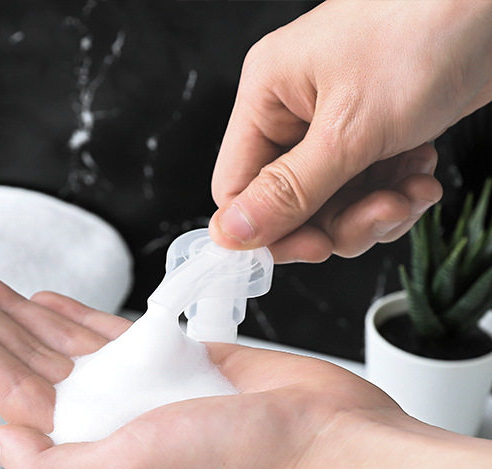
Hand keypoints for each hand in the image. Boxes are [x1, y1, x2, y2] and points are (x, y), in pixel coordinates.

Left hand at [0, 266, 402, 468]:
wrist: (325, 444)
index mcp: (88, 466)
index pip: (13, 402)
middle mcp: (106, 432)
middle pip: (27, 368)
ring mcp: (138, 396)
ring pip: (61, 346)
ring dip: (17, 311)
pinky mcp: (171, 365)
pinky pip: (109, 336)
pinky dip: (73, 316)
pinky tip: (41, 300)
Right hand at [210, 0, 491, 261]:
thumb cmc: (428, 29)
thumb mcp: (350, 129)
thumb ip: (289, 191)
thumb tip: (231, 235)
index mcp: (267, 95)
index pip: (237, 188)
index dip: (268, 229)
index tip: (312, 248)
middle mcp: (294, 111)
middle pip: (290, 205)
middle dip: (340, 221)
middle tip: (381, 214)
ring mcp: (335, 122)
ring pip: (332, 205)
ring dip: (376, 210)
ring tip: (414, 188)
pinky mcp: (373, 131)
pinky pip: (366, 189)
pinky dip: (397, 192)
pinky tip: (423, 171)